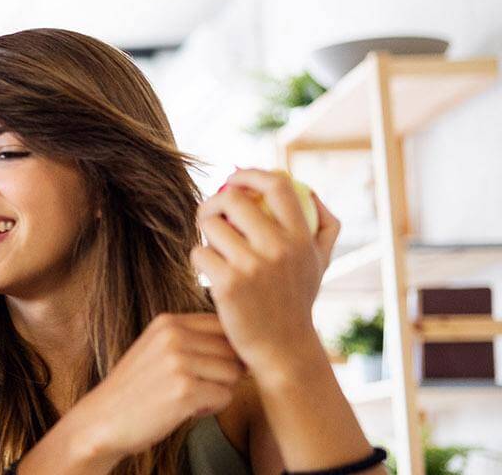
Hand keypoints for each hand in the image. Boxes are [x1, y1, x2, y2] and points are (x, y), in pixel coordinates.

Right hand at [51, 314, 243, 465]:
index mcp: (167, 322)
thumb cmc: (136, 390)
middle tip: (194, 387)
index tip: (209, 366)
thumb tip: (244, 344)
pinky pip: (225, 396)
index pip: (224, 324)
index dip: (227, 348)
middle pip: (233, 350)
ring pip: (233, 373)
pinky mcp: (184, 390)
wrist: (101, 420)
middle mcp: (173, 336)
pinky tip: (185, 410)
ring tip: (188, 397)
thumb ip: (192, 339)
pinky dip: (211, 408)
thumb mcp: (157, 350)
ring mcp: (178, 362)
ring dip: (218, 391)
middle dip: (223, 372)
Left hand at [191, 169, 340, 372]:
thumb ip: (324, 225)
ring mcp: (252, 266)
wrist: (283, 349)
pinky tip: (210, 274)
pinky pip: (199, 253)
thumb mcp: (320, 263)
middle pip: (233, 199)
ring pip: (211, 226)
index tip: (234, 177)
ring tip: (214, 251)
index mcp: (301, 238)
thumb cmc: (297, 301)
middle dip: (213, 202)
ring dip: (205, 235)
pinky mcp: (228, 284)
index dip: (251, 174)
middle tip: (210, 214)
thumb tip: (308, 189)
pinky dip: (199, 260)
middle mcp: (279, 248)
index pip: (278, 186)